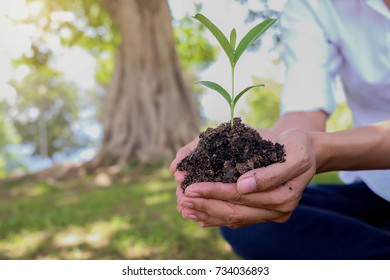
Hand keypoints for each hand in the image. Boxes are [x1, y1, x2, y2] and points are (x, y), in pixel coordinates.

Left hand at [175, 128, 316, 227]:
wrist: (308, 152)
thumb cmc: (298, 147)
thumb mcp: (293, 154)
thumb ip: (270, 173)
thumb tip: (242, 186)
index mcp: (283, 196)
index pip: (242, 197)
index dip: (215, 193)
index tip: (191, 187)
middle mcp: (277, 211)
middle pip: (235, 212)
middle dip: (205, 205)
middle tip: (181, 199)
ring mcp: (270, 214)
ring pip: (234, 219)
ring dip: (206, 214)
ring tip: (183, 208)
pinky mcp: (263, 212)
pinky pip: (237, 219)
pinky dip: (216, 217)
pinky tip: (198, 215)